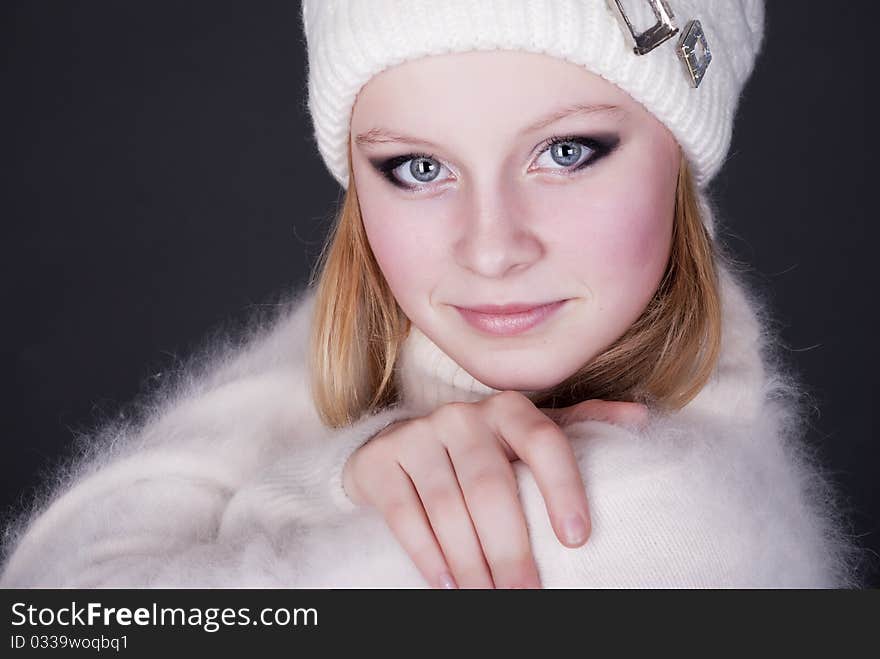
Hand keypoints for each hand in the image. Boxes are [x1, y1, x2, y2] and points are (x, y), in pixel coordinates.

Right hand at [342, 391, 647, 588]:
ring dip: (470, 562)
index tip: (576, 538)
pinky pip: (405, 513)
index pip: (543, 440)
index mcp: (508, 409)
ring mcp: (417, 434)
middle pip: (491, 486)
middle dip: (510, 550)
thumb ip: (581, 425)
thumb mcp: (527, 436)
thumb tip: (641, 421)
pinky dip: (426, 554)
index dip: (562, 486)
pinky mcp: (381, 461)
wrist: (397, 446)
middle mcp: (462, 416)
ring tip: (487, 600)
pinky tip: (446, 586)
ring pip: (448, 505)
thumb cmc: (480, 450)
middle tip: (527, 596)